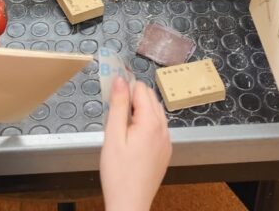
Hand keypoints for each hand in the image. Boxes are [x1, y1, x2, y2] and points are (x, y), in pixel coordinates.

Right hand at [100, 78, 170, 210]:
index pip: (140, 88)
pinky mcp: (165, 152)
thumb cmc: (118, 174)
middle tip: (114, 115)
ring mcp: (167, 141)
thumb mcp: (112, 136)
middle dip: (132, 99)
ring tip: (122, 129)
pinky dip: (146, 125)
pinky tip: (132, 140)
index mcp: (151, 122)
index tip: (112, 98)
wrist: (130, 206)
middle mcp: (163, 128)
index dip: (125, 90)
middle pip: (149, 98)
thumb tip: (120, 80)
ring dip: (139, 111)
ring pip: (155, 112)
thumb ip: (118, 105)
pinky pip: (158, 127)